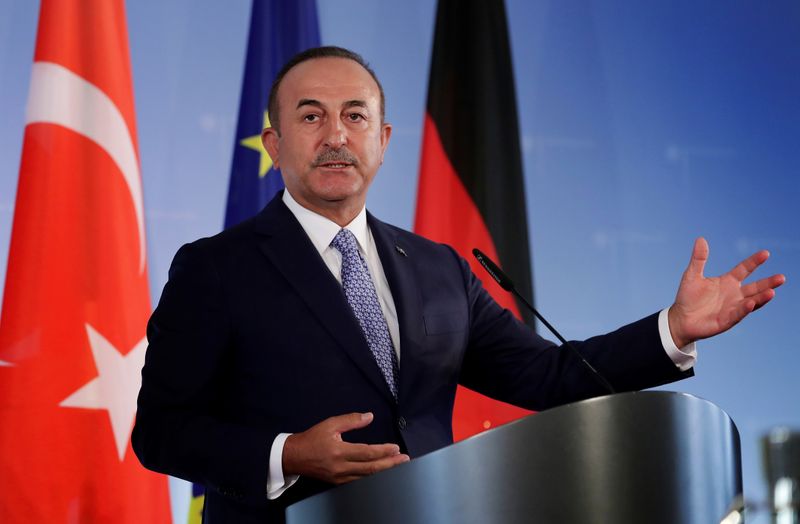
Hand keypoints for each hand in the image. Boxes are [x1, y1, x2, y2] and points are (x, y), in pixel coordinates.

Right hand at [282, 412, 409, 484]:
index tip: (396, 448)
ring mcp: (340, 477)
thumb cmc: (312, 438)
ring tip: (398, 466)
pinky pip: (359, 482)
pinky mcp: (338, 482)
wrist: (294, 456)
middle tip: (404, 459)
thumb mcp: (330, 424)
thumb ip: (351, 420)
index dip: (383, 451)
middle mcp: (341, 467)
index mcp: (339, 451)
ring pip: (367, 477)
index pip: (367, 453)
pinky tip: (381, 472)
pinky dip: (372, 477)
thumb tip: (370, 416)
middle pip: (371, 468)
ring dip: (384, 472)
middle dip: (390, 464)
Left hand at [668, 237, 785, 347]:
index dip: (754, 262)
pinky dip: (744, 309)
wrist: (680, 318)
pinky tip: (750, 303)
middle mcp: (734, 294)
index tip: (766, 253)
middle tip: (781, 277)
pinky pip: (738, 314)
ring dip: (761, 297)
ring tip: (772, 292)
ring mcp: (732, 308)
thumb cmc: (687, 296)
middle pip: (755, 287)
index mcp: (728, 281)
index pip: (744, 269)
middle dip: (768, 283)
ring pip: (751, 302)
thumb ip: (699, 259)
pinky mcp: (726, 320)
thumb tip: (700, 239)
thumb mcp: (692, 275)